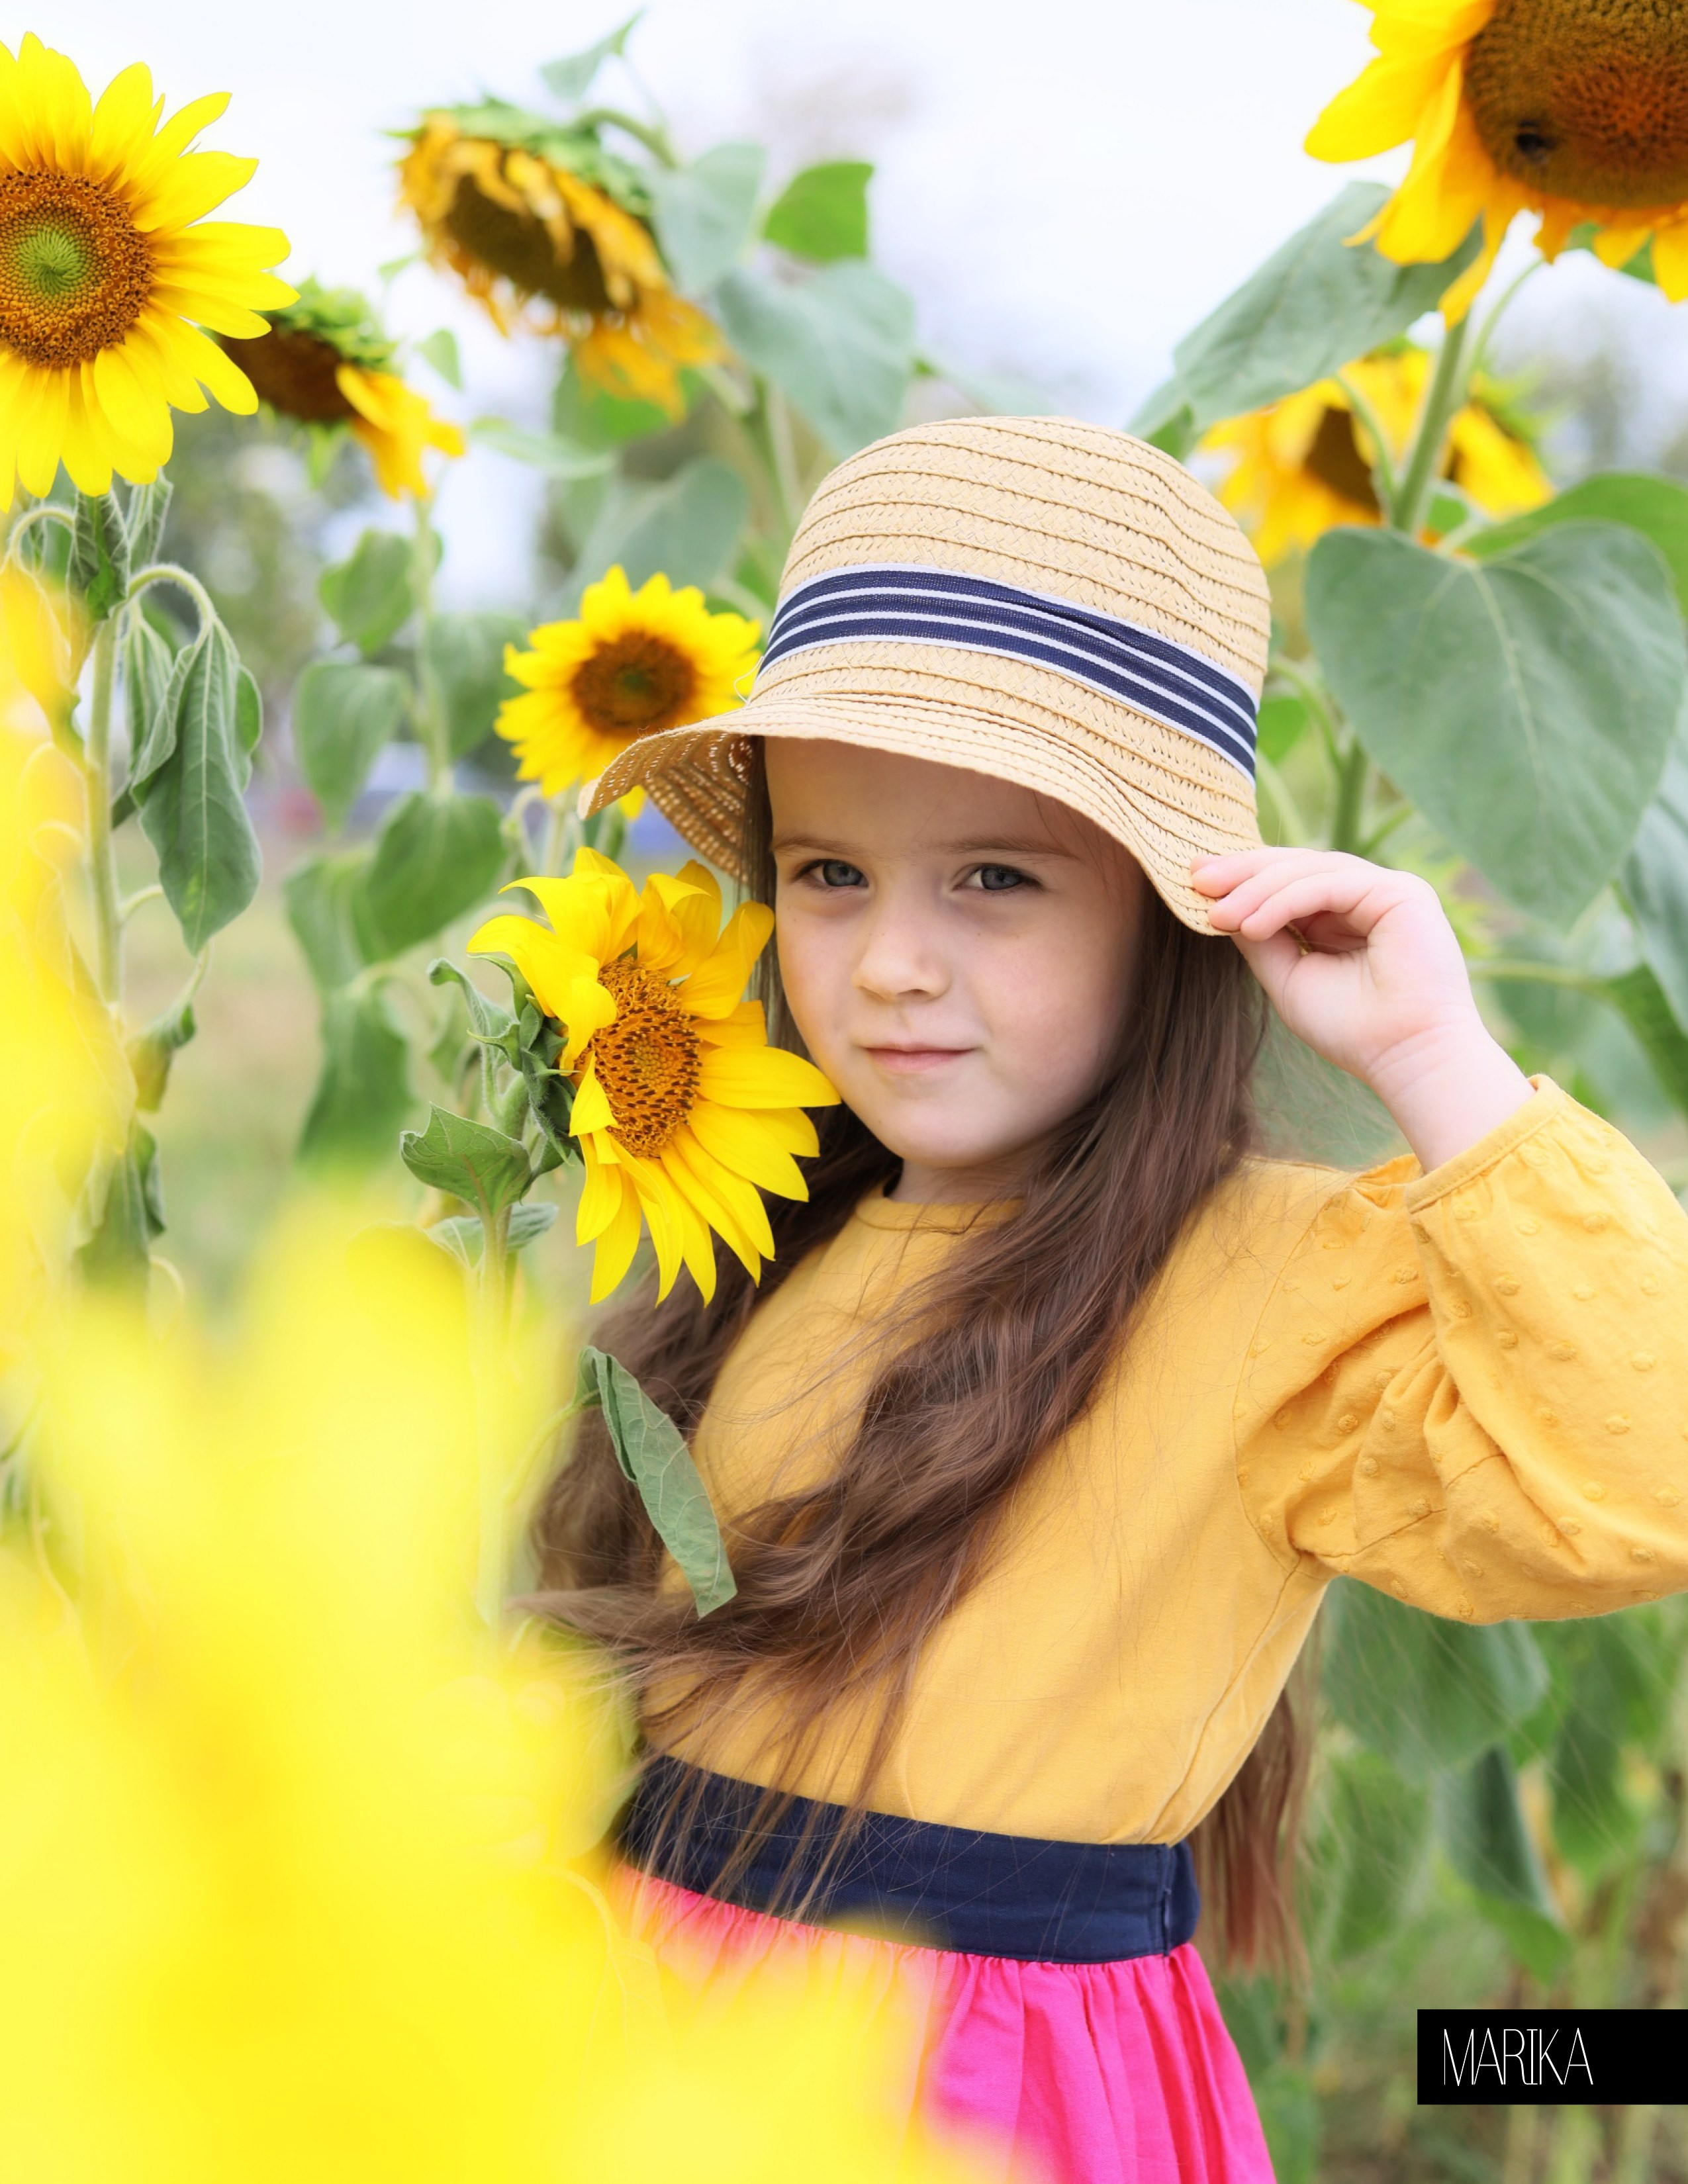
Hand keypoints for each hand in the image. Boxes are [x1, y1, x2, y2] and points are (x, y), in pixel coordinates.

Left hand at [1191, 847, 1534, 1171]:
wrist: (1406, 1058)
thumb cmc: (1353, 1031)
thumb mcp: (1289, 978)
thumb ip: (1261, 940)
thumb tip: (1221, 907)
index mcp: (1346, 916)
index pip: (1289, 882)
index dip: (1244, 878)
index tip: (1195, 883)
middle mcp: (1368, 897)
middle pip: (1298, 865)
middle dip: (1244, 871)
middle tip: (1197, 879)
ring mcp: (1388, 891)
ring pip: (1310, 869)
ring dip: (1257, 890)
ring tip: (1218, 915)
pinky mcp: (1401, 893)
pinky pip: (1328, 884)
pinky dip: (1284, 901)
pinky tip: (1251, 925)